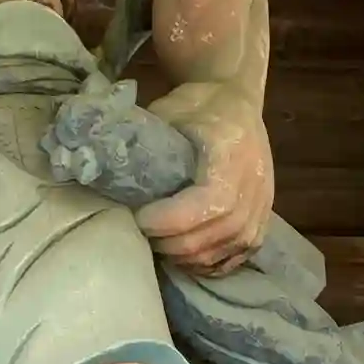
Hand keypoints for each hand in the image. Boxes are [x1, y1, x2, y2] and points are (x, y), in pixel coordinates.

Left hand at [137, 81, 273, 276]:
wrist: (237, 101)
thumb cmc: (199, 104)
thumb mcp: (169, 110)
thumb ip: (144, 140)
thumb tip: (100, 167)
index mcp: (232, 153)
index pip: (207, 202)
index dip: (170, 219)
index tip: (138, 216)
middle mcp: (254, 184)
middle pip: (213, 234)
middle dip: (169, 241)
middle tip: (140, 233)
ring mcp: (262, 207)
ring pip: (222, 250)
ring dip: (184, 255)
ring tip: (158, 243)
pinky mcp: (263, 221)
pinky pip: (235, 257)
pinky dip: (206, 263)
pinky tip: (183, 255)